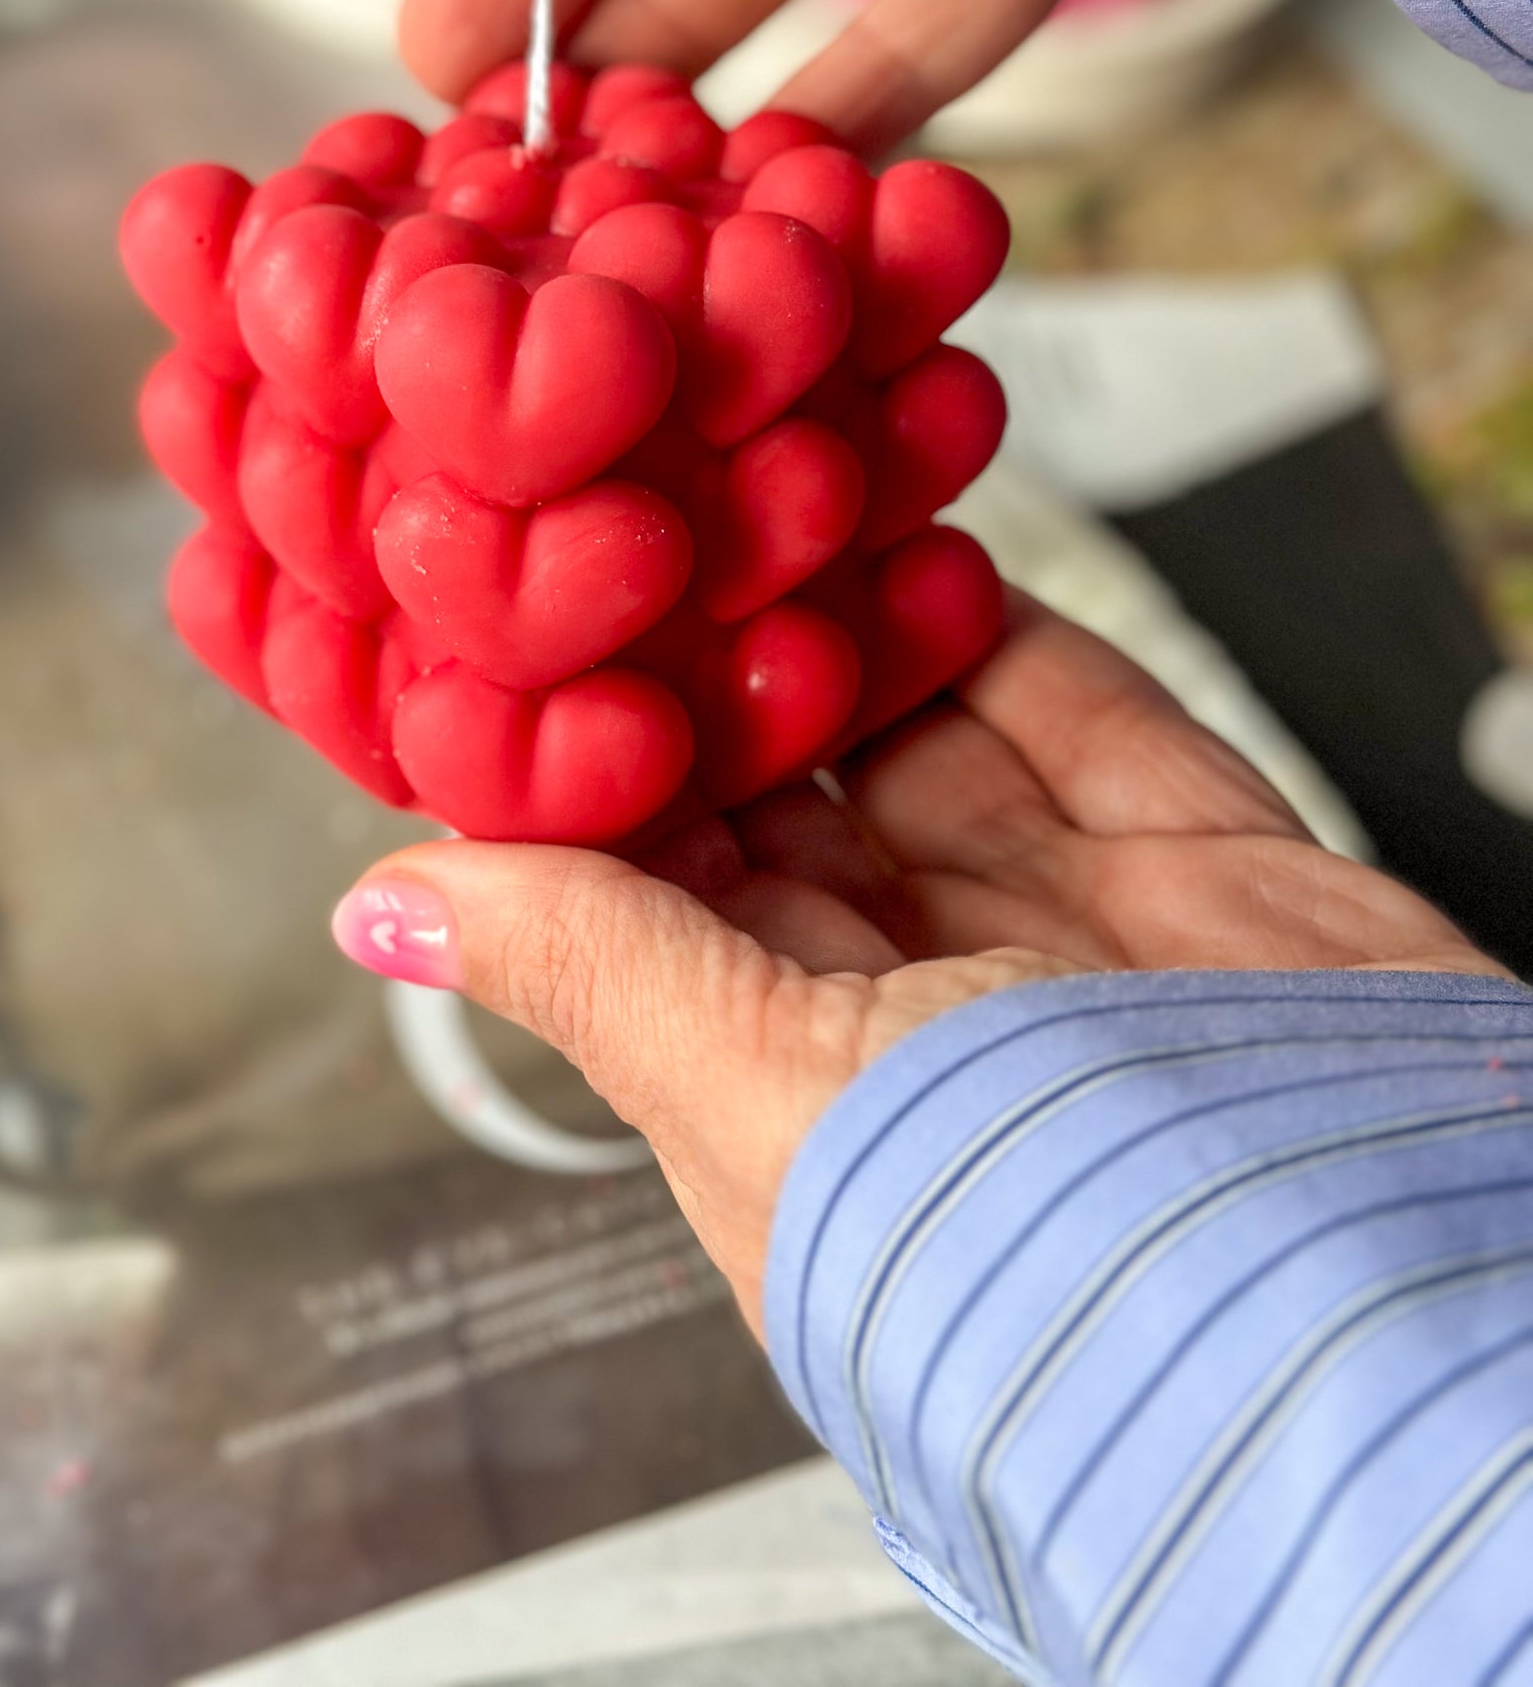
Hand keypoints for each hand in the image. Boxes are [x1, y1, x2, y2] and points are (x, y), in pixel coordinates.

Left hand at [331, 598, 1504, 1333]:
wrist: (1395, 1299)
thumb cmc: (1053, 1263)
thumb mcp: (771, 1103)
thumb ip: (593, 969)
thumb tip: (385, 907)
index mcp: (784, 1109)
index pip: (640, 899)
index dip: (583, 755)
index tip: (526, 610)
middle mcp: (920, 1025)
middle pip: (783, 802)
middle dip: (708, 662)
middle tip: (636, 502)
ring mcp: (1063, 942)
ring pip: (919, 738)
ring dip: (841, 615)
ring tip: (755, 479)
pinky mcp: (1202, 875)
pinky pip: (1078, 711)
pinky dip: (990, 617)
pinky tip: (916, 528)